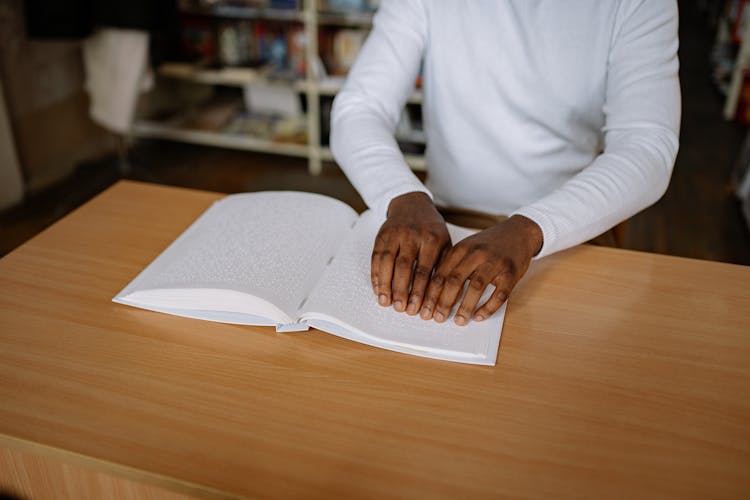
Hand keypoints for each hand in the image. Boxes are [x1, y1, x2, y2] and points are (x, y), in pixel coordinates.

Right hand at [372, 192, 450, 313]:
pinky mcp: (382, 235)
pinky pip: (376, 257)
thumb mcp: (445, 243)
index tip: (419, 309)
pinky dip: (375, 275)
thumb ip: (444, 266)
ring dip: (385, 285)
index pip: (425, 270)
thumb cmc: (432, 230)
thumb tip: (445, 297)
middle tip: (401, 309)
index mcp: (432, 239)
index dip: (420, 292)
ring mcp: (395, 234)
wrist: (412, 204)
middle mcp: (412, 235)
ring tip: (386, 302)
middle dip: (401, 291)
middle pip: (404, 267)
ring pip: (387, 262)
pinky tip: (377, 289)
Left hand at [419, 215, 542, 325]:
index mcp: (462, 248)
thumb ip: (452, 265)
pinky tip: (479, 316)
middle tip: (438, 318)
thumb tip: (435, 293)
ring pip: (476, 288)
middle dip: (444, 302)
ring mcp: (496, 263)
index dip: (431, 293)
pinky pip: (499, 295)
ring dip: (466, 307)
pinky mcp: (512, 273)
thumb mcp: (467, 248)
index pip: (441, 273)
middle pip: (455, 280)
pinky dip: (488, 308)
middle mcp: (477, 254)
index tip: (424, 308)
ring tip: (459, 320)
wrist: (519, 232)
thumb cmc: (488, 244)